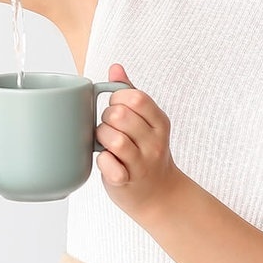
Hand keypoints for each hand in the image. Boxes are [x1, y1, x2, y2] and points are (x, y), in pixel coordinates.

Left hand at [96, 63, 185, 217]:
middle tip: (109, 128)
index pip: (134, 97)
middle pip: (120, 115)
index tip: (115, 109)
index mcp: (159, 122)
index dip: (116, 99)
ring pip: (114, 139)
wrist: (160, 195)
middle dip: (106, 119)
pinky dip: (103, 163)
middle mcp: (154, 141)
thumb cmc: (146, 152)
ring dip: (102, 139)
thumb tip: (115, 67)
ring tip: (106, 144)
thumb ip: (130, 93)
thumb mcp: (146, 121)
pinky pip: (109, 165)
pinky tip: (107, 162)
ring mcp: (142, 163)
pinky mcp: (127, 181)